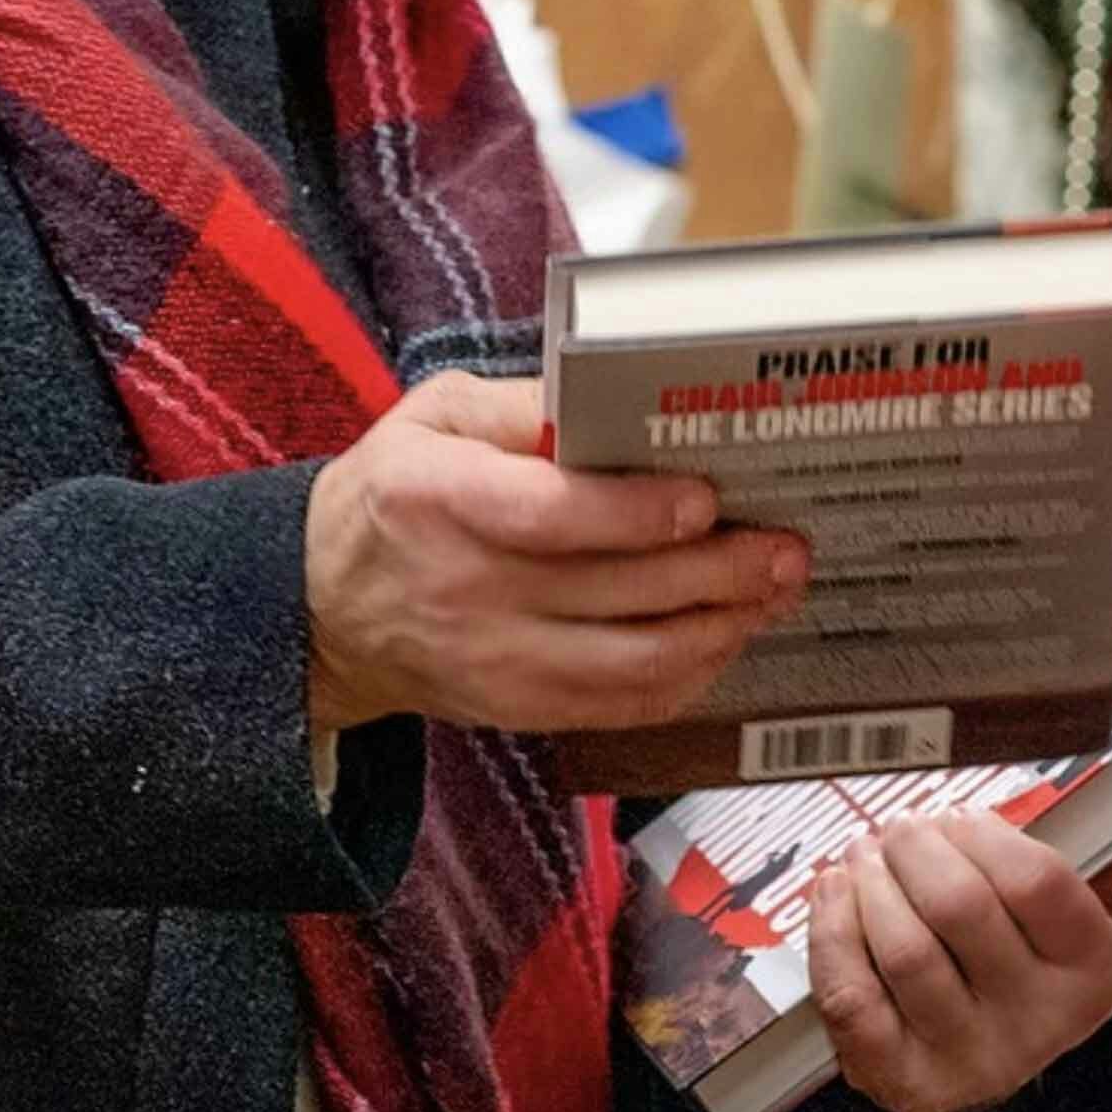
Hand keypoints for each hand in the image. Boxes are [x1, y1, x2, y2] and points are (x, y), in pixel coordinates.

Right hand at [301, 371, 806, 733]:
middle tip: (784, 548)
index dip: (637, 513)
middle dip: (718, 572)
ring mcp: (493, 660)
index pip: (550, 516)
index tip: (706, 500)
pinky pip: (619, 707)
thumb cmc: (396, 495)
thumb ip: (521, 406)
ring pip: (632, 662)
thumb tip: (609, 403)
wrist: (327, 607)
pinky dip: (686, 678)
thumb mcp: (433, 417)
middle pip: (616, 592)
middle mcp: (468, 588)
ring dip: (718, 630)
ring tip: (772, 593)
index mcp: (439, 499)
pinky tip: (724, 639)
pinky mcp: (515, 708)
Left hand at [809, 814, 1111, 1111]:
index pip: (1037, 881)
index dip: (983, 836)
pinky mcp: (898, 1079)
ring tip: (865, 855)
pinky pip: (851, 992)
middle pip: (959, 905)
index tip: (959, 819)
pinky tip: (836, 894)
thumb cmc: (1031, 968)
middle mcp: (1038, 1023)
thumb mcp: (1085, 924)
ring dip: (870, 883)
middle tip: (901, 829)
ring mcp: (966, 1056)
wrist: (991, 1078)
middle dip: (916, 848)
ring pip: (901, 947)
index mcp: (1092, 972)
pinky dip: (832, 931)